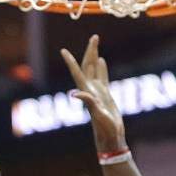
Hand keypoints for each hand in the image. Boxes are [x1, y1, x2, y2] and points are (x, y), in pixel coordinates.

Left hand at [61, 35, 124, 152]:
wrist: (111, 138)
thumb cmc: (105, 129)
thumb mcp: (97, 115)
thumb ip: (88, 103)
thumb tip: (75, 93)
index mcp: (87, 93)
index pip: (78, 73)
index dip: (70, 62)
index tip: (63, 51)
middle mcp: (90, 91)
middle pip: (87, 67)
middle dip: (89, 51)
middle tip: (95, 37)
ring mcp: (98, 92)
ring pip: (94, 70)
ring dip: (94, 56)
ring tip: (95, 42)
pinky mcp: (105, 96)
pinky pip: (103, 78)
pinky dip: (101, 69)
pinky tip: (102, 60)